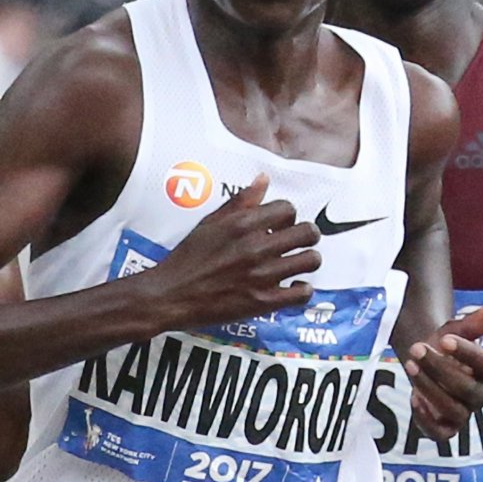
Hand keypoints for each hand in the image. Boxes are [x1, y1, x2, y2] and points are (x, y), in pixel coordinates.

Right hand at [145, 174, 317, 325]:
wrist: (171, 295)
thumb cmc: (188, 258)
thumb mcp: (210, 223)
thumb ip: (240, 201)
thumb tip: (263, 179)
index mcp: (242, 224)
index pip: (288, 208)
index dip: (289, 216)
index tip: (282, 226)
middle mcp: (256, 247)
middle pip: (308, 232)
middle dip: (307, 235)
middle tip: (299, 243)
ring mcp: (261, 275)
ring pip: (311, 260)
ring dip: (307, 261)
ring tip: (297, 264)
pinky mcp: (262, 302)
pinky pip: (302, 294)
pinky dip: (303, 290)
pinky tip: (293, 288)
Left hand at [404, 303, 482, 440]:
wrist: (425, 362)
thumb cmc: (443, 347)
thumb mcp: (455, 331)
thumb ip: (473, 324)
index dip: (466, 353)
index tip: (445, 339)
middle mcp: (479, 395)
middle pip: (464, 388)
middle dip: (439, 368)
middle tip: (417, 349)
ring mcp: (463, 413)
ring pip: (452, 409)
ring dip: (429, 388)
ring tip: (411, 366)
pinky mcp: (446, 429)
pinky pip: (440, 433)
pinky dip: (426, 419)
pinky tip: (413, 398)